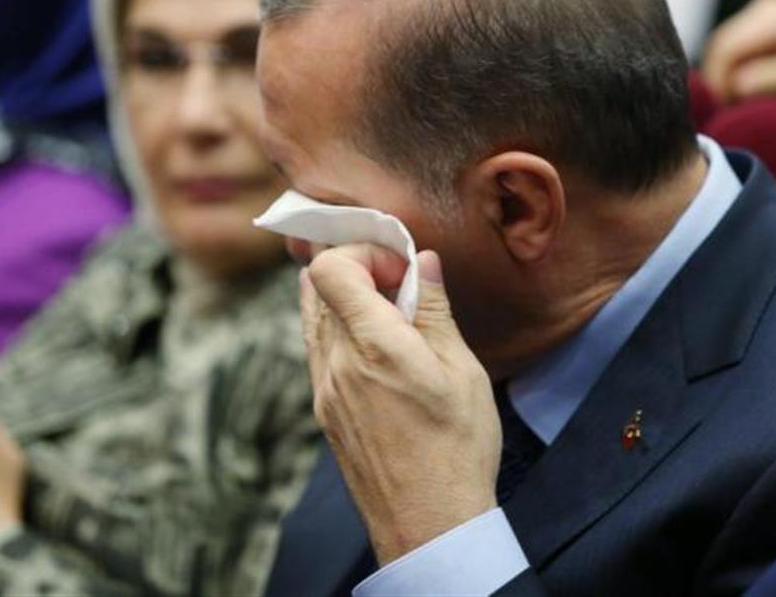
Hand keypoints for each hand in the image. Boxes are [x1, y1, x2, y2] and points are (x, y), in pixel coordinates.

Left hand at [302, 244, 500, 563]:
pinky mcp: (323, 409)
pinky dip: (338, 329)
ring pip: (312, 316)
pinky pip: (317, 348)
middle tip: (398, 284)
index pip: (329, 268)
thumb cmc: (456, 448)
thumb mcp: (462, 371)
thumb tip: (423, 262)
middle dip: (355, 269)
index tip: (399, 266)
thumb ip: (434, 310)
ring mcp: (324, 387)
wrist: (428, 522)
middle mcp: (336, 362)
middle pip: (315, 286)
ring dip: (344, 299)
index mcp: (372, 345)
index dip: (362, 252)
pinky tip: (375, 343)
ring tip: (389, 311)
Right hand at [702, 0, 775, 101]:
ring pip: (729, 47)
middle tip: (732, 107)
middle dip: (722, 78)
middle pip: (722, 47)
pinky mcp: (769, 22)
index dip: (719, 81)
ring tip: (744, 98)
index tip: (727, 107)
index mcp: (771, 16)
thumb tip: (738, 86)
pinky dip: (741, 67)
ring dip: (731, 74)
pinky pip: (741, 47)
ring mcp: (765, 12)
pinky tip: (754, 84)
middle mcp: (763, 8)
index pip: (725, 49)